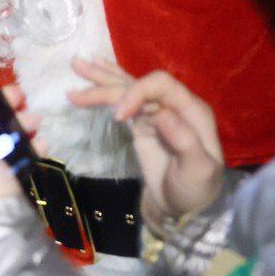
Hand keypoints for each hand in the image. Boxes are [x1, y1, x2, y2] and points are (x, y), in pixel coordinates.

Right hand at [69, 58, 225, 229]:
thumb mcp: (198, 170)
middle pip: (138, 83)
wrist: (185, 211)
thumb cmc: (195, 191)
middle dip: (108, 81)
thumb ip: (184, 140)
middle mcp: (173, 105)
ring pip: (128, 87)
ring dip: (102, 77)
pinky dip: (107, 87)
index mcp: (191, 110)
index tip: (117, 118)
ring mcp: (156, 113)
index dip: (136, 93)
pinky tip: (94, 73)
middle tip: (78, 73)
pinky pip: (124, 99)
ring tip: (76, 63)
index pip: (160, 85)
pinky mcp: (142, 124)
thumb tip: (160, 112)